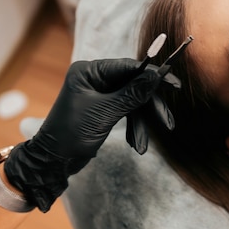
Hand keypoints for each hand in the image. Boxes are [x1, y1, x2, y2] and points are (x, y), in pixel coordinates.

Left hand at [4, 58, 179, 211]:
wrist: (53, 161)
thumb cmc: (72, 133)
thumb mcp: (106, 112)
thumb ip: (133, 93)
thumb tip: (157, 76)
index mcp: (90, 71)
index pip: (129, 67)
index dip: (153, 75)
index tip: (174, 85)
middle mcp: (95, 78)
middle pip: (134, 85)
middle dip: (149, 107)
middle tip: (167, 122)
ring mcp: (100, 93)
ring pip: (133, 101)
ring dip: (141, 123)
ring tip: (142, 145)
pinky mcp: (104, 108)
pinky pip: (127, 111)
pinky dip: (133, 127)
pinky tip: (136, 144)